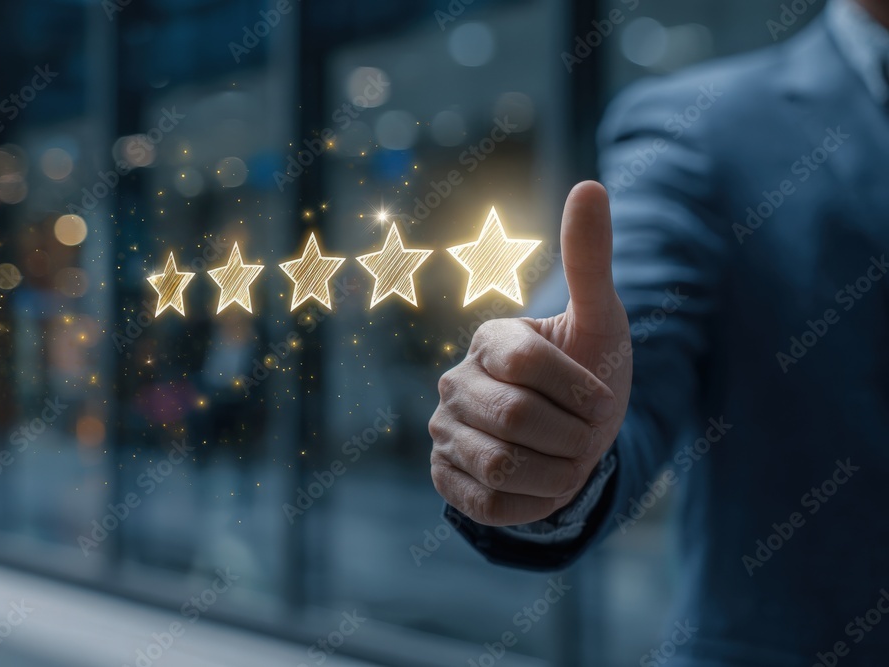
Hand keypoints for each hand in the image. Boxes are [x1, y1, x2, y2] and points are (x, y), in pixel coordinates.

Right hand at [429, 181, 631, 525]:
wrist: (578, 438)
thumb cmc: (591, 374)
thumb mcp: (600, 320)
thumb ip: (589, 258)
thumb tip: (589, 183)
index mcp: (489, 340)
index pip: (527, 363)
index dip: (579, 390)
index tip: (600, 400)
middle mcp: (455, 383)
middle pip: (513, 418)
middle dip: (572, 436)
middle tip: (586, 436)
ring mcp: (445, 432)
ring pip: (501, 466)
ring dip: (556, 472)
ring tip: (566, 460)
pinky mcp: (445, 478)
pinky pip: (487, 505)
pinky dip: (532, 503)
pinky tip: (543, 484)